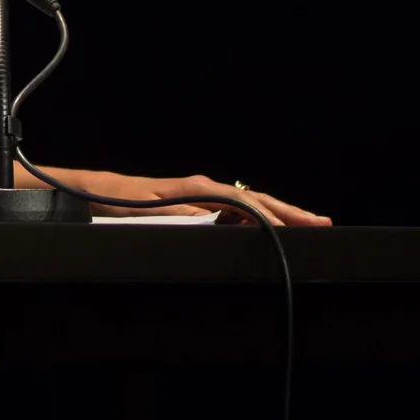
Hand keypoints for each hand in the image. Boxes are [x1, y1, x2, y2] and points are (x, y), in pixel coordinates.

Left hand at [79, 170, 330, 225]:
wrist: (97, 191)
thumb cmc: (119, 200)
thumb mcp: (149, 210)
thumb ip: (184, 215)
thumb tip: (218, 220)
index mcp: (198, 188)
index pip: (245, 203)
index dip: (270, 217)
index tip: (293, 231)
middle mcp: (204, 188)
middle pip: (255, 200)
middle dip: (289, 212)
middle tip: (323, 224)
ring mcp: (201, 194)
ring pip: (249, 204)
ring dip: (279, 214)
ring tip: (308, 224)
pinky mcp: (195, 202)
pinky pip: (234, 209)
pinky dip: (256, 216)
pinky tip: (269, 226)